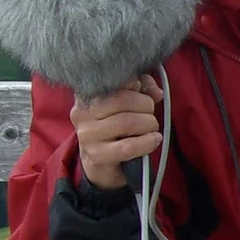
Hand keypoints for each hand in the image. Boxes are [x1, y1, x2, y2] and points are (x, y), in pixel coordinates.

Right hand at [69, 75, 162, 190]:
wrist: (99, 159)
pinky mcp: (97, 155)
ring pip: (127, 122)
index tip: (142, 90)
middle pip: (122, 99)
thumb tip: (157, 92)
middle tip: (150, 113)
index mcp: (87, 94)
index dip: (135, 84)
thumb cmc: (115, 125)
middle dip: (146, 105)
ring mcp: (87, 135)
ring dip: (149, 124)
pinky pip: (128, 146)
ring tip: (151, 128)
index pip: (114, 80)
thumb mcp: (126, 103)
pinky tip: (154, 139)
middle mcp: (82, 112)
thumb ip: (142, 90)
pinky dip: (147, 142)